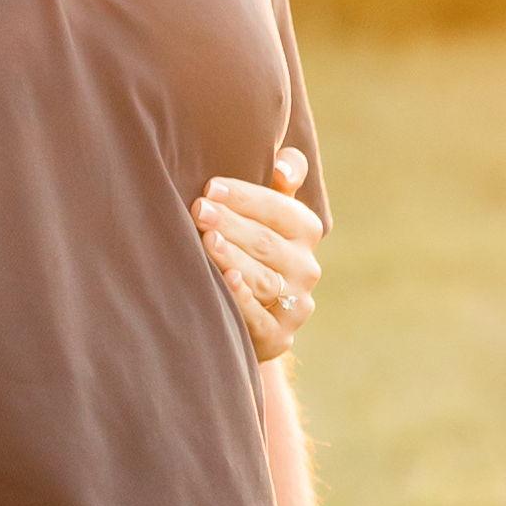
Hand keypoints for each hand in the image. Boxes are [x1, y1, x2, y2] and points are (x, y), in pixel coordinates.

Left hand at [193, 164, 325, 358]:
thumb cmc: (248, 243)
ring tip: (206, 240)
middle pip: (266, 243)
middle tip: (198, 210)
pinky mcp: (279, 337)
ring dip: (233, 258)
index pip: (280, 209)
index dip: (246, 197)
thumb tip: (284, 168)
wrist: (246, 313)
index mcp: (306, 231)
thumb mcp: (268, 207)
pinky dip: (242, 298)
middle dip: (230, 224)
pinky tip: (225, 280)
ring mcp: (296, 304)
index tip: (211, 187)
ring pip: (262, 278)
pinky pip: (259, 317)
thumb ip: (285, 175)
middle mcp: (307, 268)